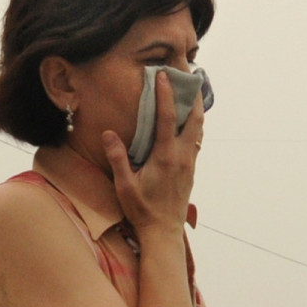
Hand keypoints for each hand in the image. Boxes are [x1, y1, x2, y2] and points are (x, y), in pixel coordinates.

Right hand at [102, 72, 203, 232]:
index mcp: (165, 156)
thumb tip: (108, 133)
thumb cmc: (142, 209)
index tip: (164, 75)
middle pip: (194, 118)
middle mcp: (181, 156)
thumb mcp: (124, 185)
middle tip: (190, 76)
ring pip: (198, 128)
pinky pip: (195, 139)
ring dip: (197, 108)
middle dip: (193, 95)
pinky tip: (189, 118)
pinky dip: (194, 123)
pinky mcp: (190, 168)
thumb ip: (118, 159)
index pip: (167, 118)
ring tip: (194, 90)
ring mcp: (189, 162)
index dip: (166, 94)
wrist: (164, 230)